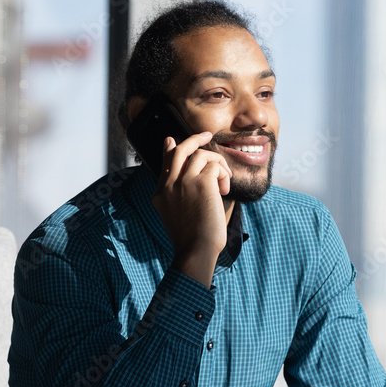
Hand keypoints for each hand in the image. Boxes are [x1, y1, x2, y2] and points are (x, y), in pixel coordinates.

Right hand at [151, 131, 231, 287]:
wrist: (195, 250)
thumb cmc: (191, 239)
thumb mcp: (174, 216)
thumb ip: (176, 197)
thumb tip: (187, 183)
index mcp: (160, 193)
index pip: (164, 163)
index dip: (170, 149)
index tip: (171, 141)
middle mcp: (169, 184)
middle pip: (180, 149)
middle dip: (194, 139)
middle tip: (207, 135)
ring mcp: (183, 181)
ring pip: (201, 154)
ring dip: (217, 163)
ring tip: (223, 180)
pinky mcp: (201, 183)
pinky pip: (215, 166)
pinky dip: (223, 174)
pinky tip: (224, 189)